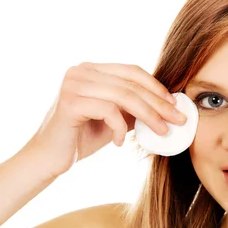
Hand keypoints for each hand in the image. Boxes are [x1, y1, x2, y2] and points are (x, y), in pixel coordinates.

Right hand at [23, 62, 185, 177]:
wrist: (49, 158)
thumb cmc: (81, 137)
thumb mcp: (114, 118)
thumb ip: (133, 107)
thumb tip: (169, 104)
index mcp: (91, 69)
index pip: (132, 71)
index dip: (156, 86)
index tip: (176, 104)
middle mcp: (80, 70)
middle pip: (131, 84)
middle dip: (159, 103)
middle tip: (178, 119)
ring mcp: (73, 83)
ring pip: (123, 96)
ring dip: (148, 116)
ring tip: (161, 132)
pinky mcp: (70, 101)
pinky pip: (108, 111)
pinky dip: (120, 128)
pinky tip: (120, 143)